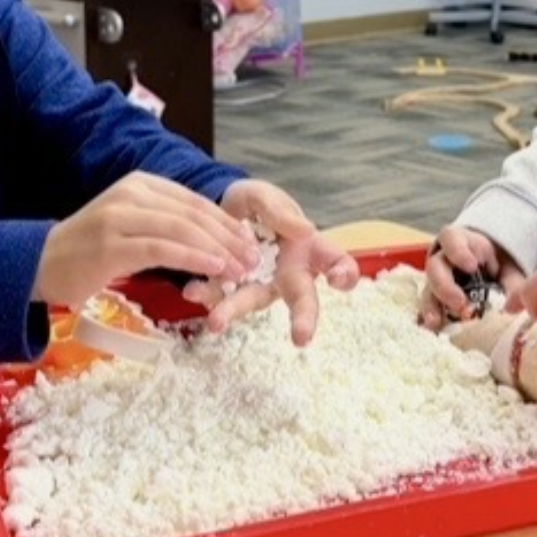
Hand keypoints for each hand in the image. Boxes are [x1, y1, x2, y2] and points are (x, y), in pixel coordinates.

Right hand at [36, 171, 261, 308]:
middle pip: (194, 213)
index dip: (226, 223)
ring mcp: (120, 216)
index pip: (195, 201)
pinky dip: (194, 258)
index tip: (250, 243)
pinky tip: (213, 269)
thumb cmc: (88, 252)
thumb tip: (212, 240)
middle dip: (229, 237)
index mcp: (140, 185)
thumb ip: (164, 225)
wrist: (38, 264)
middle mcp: (132, 194)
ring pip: (183, 229)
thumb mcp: (131, 226)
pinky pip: (163, 248)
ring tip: (240, 269)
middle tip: (253, 259)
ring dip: (218, 250)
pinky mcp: (113, 243)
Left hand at [184, 180, 358, 345]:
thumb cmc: (260, 205)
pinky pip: (220, 294)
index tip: (338, 279)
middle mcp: (289, 274)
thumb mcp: (267, 198)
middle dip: (304, 319)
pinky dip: (206, 292)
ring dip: (235, 311)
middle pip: (302, 299)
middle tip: (302, 338)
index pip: (335, 261)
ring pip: (252, 302)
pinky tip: (193, 289)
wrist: (224, 208)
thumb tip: (304, 230)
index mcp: (308, 248)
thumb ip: (280, 212)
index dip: (343, 272)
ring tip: (217, 321)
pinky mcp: (230, 288)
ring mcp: (259, 284)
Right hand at [419, 225, 524, 328]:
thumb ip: (513, 283)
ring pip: (429, 289)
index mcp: (461, 243)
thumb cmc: (496, 265)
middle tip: (460, 303)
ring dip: (432, 306)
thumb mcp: (507, 267)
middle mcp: (443, 260)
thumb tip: (514, 303)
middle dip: (445, 286)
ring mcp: (437, 280)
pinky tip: (433, 328)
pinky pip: (430, 307)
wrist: (491, 272)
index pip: (451, 239)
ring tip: (435, 321)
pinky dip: (431, 317)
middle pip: (435, 267)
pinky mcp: (436, 299)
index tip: (472, 267)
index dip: (458, 252)